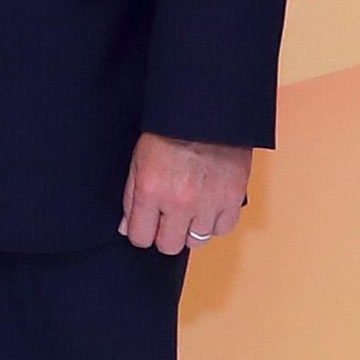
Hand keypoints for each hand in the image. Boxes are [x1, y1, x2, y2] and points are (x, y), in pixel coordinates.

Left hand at [123, 133, 253, 251]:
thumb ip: (131, 198)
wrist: (206, 114)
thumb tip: (126, 228)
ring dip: (190, 229)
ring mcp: (208, 202)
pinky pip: (222, 229)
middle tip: (167, 221)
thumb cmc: (169, 132)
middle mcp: (179, 202)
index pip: (140, 237)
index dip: (140, 234)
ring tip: (189, 210)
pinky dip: (214, 222)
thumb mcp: (138, 161)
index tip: (145, 228)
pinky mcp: (232, 198)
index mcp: (150, 190)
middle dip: (164, 236)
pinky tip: (208, 208)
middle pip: (168, 245)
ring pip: (197, 241)